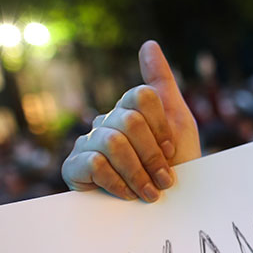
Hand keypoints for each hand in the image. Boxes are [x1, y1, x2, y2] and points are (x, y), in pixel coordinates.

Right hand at [62, 41, 199, 200]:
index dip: (161, 125)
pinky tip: (128, 195)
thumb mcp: (179, 121)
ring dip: (139, 172)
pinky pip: (94, 164)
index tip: (171, 149)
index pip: (141, 96)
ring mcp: (88, 145)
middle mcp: (105, 122)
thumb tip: (148, 43)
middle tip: (164, 179)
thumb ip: (163, 81)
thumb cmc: (176, 165)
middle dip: (153, 154)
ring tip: (151, 193)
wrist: (170, 208)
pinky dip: (118, 182)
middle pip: (129, 120)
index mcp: (129, 109)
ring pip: (113, 142)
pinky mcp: (73, 169)